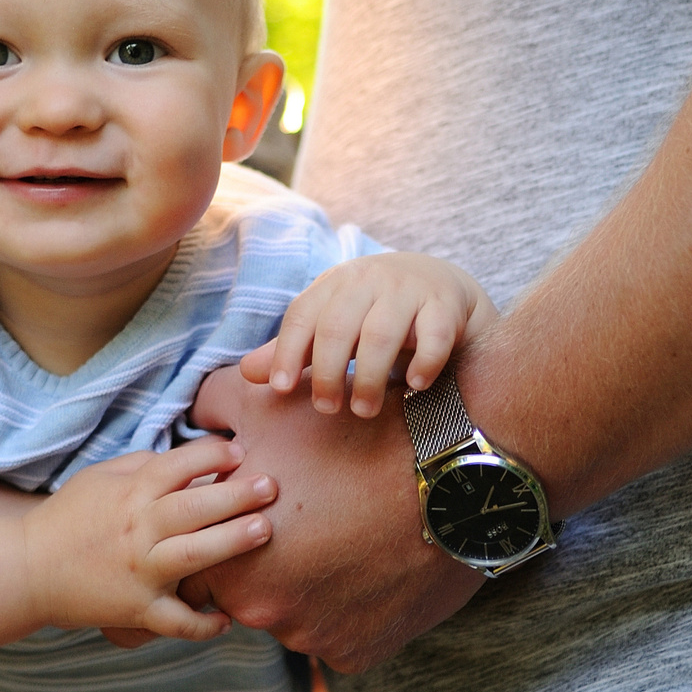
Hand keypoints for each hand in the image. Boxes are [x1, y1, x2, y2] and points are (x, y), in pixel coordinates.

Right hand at [20, 436, 276, 639]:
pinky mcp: (137, 609)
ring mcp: (140, 571)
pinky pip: (176, 621)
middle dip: (238, 494)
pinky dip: (203, 625)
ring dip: (232, 542)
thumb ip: (144, 464)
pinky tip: (227, 620)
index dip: (212, 454)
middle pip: (195, 507)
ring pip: (194, 555)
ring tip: (265, 531)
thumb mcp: (100, 477)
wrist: (29, 569)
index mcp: (129, 492)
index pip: (178, 465)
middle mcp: (137, 528)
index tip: (238, 452)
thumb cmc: (68, 516)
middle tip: (272, 485)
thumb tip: (189, 458)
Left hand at [185, 362, 478, 672]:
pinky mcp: (358, 654)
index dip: (229, 532)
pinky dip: (351, 610)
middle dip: (270, 562)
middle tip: (310, 523)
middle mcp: (263, 612)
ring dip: (311, 588)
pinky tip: (370, 569)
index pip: (205, 561)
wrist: (448, 473)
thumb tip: (199, 419)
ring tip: (344, 540)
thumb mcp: (267, 405)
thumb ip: (215, 409)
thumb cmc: (351, 434)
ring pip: (296, 615)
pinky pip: (339, 635)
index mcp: (229, 561)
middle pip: (250, 592)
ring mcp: (314, 640)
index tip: (261, 512)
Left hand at [240, 252, 499, 417]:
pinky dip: (424, 362)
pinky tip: (414, 386)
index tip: (278, 389)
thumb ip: (294, 348)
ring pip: (382, 333)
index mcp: (334, 284)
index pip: (302, 315)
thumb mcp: (332, 322)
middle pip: (337, 326)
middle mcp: (368, 281)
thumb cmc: (373, 310)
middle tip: (327, 409)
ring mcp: (408, 291)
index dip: (286, 351)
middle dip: (327, 372)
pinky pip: (435, 334)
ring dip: (369, 376)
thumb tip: (247, 374)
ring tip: (363, 409)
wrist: (439, 284)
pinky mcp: (444, 306)